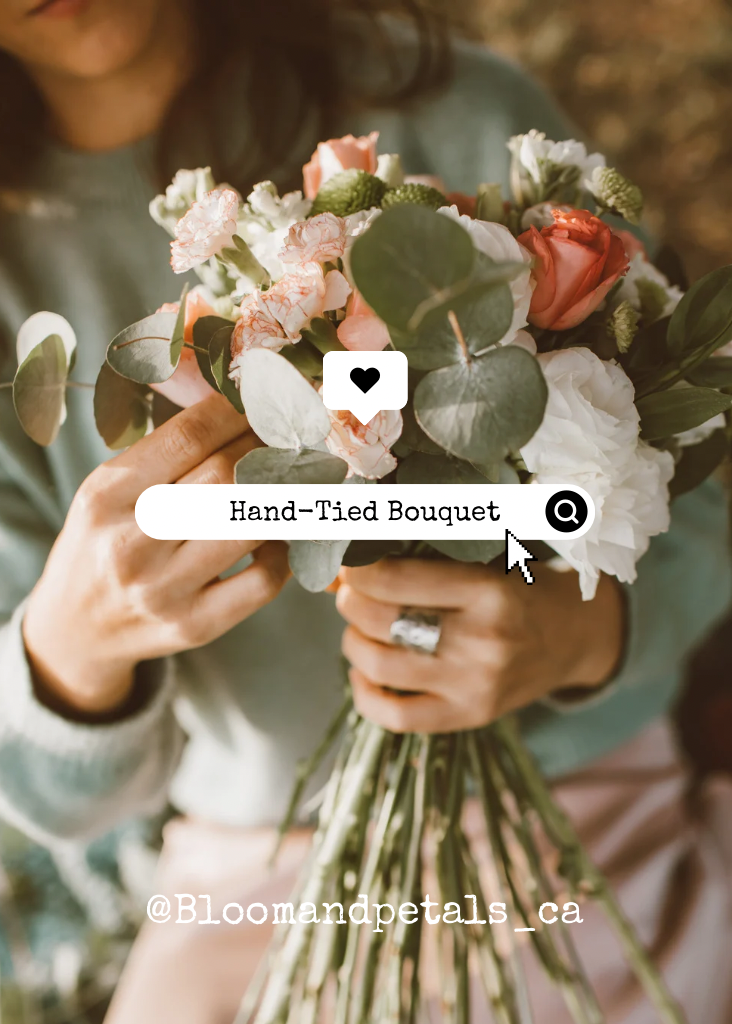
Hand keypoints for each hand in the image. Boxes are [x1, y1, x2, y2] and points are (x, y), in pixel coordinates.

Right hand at [24, 394, 288, 716]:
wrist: (77, 627)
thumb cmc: (104, 542)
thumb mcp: (108, 490)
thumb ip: (163, 452)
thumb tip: (240, 406)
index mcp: (106, 495)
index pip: (189, 436)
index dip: (239, 412)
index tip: (264, 400)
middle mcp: (130, 543)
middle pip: (226, 476)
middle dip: (268, 449)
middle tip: (288, 439)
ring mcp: (164, 589)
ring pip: (250, 525)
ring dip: (286, 495)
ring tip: (298, 478)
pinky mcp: (195, 625)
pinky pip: (262, 581)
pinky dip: (284, 552)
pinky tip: (279, 536)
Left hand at [336, 559, 623, 733]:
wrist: (574, 636)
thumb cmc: (521, 587)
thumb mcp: (484, 561)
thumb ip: (422, 560)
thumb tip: (343, 571)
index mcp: (488, 591)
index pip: (395, 579)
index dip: (357, 570)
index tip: (348, 562)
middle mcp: (482, 641)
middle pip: (381, 621)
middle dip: (351, 602)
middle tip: (351, 592)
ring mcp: (474, 685)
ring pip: (379, 666)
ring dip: (353, 642)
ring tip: (360, 627)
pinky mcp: (469, 716)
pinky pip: (395, 716)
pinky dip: (365, 693)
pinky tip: (365, 672)